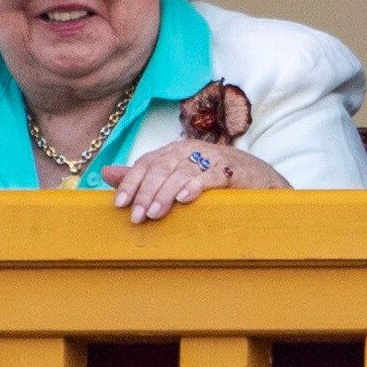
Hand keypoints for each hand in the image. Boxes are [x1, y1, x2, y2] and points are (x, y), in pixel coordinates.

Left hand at [113, 136, 289, 221]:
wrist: (261, 180)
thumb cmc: (214, 180)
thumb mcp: (177, 175)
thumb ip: (144, 175)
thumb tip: (105, 173)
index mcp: (176, 150)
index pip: (147, 163)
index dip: (131, 182)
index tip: (118, 204)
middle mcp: (191, 149)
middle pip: (162, 168)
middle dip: (146, 193)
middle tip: (137, 217)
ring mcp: (213, 158)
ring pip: (182, 173)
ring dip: (166, 194)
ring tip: (155, 214)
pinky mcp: (232, 170)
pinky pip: (211, 177)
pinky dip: (196, 186)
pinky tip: (185, 199)